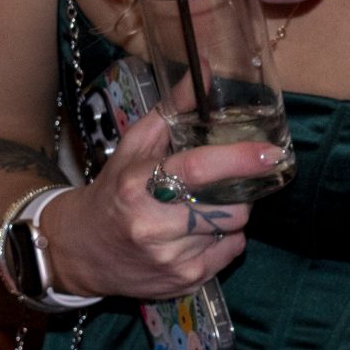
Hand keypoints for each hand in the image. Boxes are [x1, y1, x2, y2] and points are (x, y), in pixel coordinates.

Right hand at [36, 112, 284, 301]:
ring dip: (228, 216)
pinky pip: (229, 255)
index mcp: (139, 185)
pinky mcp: (183, 282)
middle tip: (224, 184)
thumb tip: (207, 67)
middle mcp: (153, 226)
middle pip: (230, 207)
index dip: (241, 159)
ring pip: (233, 230)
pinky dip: (224, 240)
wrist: (78, 250)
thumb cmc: (113, 190)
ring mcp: (169, 259)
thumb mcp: (135, 145)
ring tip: (201, 208)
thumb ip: (175, 108)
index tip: (271, 153)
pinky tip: (197, 233)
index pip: (200, 169)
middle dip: (236, 192)